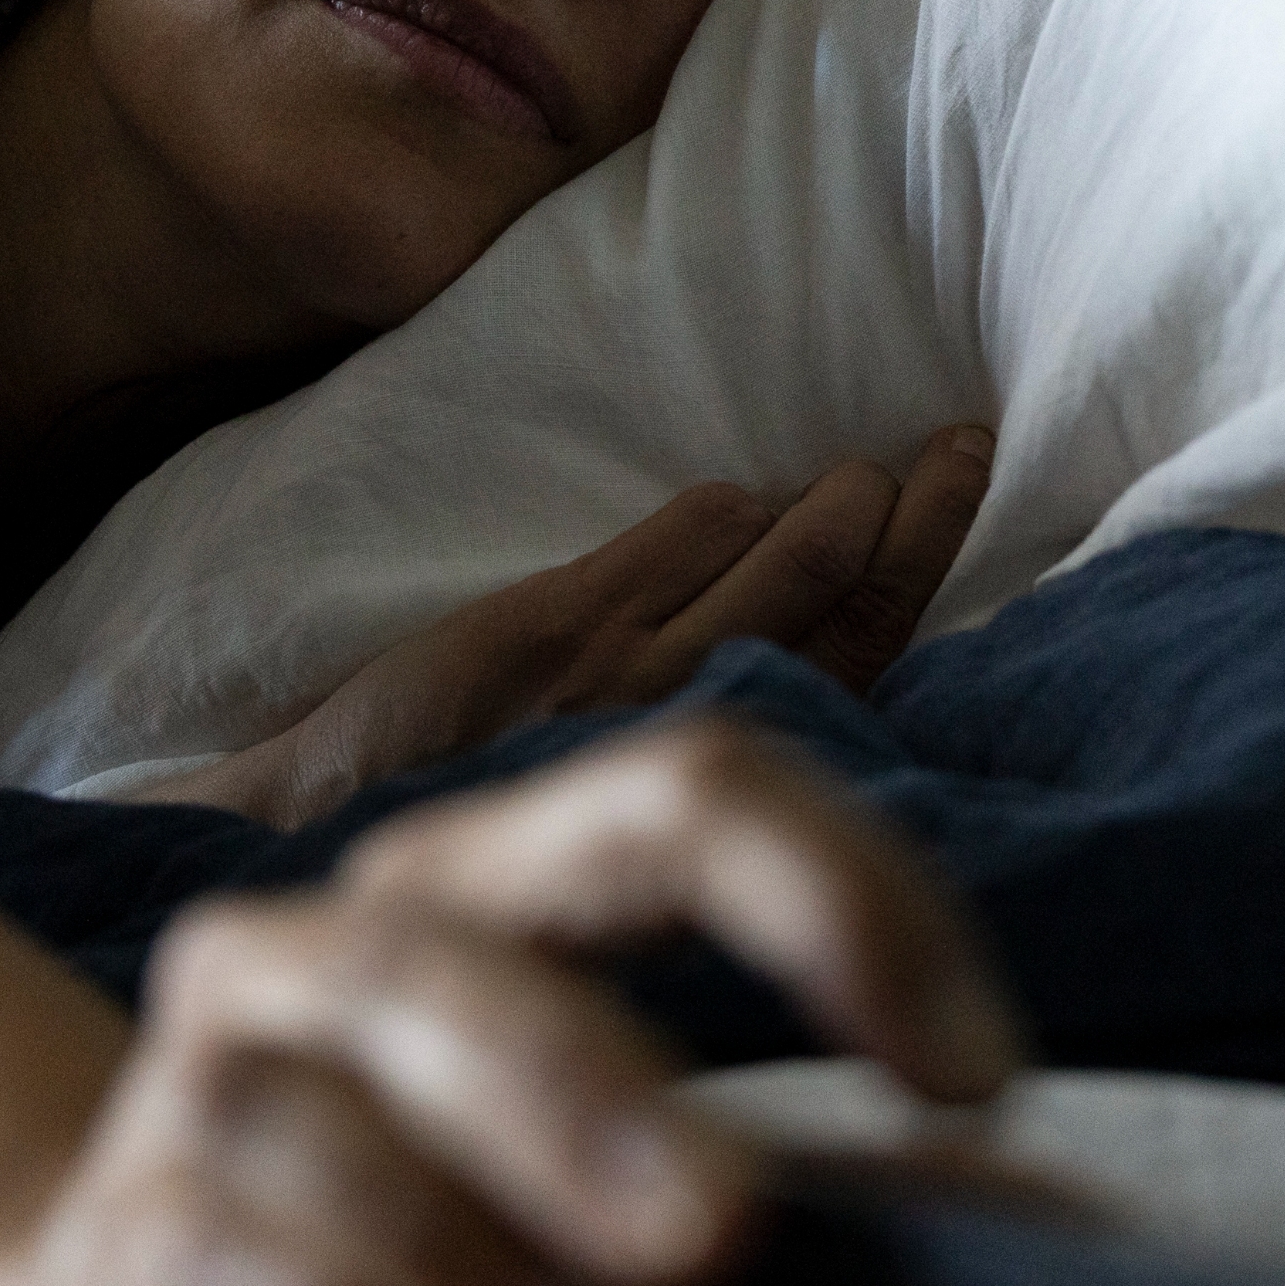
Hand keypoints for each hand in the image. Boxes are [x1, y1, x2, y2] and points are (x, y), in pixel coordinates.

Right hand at [0, 719, 1018, 1285]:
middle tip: (728, 1234)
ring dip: (525, 1285)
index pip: (692, 791)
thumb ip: (824, 1203)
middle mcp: (344, 937)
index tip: (978, 1078)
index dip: (850, 898)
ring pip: (383, 1108)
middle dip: (614, 1088)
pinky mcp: (136, 1225)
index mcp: (499, 893)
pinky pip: (289, 1265)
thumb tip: (1053, 1229)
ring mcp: (214, 1067)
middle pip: (495, 916)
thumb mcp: (640, 1232)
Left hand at [159, 423, 991, 832]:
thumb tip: (810, 675)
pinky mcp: (548, 623)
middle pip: (838, 596)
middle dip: (907, 516)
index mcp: (717, 775)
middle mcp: (689, 724)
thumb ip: (717, 746)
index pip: (865, 661)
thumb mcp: (621, 815)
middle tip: (957, 447)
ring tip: (868, 468)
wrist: (317, 836)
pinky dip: (724, 509)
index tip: (967, 484)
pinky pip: (672, 536)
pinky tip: (746, 494)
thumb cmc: (485, 838)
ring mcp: (624, 668)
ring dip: (829, 502)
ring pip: (769, 556)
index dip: (927, 565)